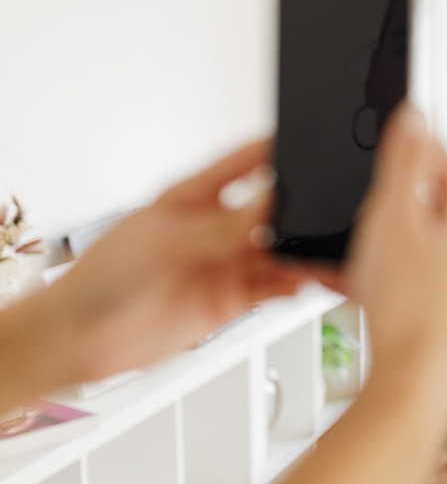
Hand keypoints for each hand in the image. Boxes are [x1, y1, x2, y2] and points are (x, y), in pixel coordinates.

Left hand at [45, 138, 314, 383]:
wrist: (84, 339)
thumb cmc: (103, 279)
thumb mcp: (168, 238)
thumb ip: (225, 225)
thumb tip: (272, 202)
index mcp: (193, 197)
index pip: (244, 164)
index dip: (275, 151)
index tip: (307, 145)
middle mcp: (213, 229)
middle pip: (271, 210)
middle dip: (298, 209)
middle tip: (323, 211)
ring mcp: (224, 265)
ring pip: (279, 252)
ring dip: (302, 252)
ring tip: (324, 252)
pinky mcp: (232, 299)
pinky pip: (275, 288)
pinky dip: (296, 284)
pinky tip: (305, 280)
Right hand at [328, 104, 446, 384]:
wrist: (411, 377)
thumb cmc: (405, 300)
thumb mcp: (394, 213)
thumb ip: (403, 161)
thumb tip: (414, 114)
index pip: (436, 154)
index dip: (398, 145)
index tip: (370, 147)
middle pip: (418, 200)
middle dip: (379, 201)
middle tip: (352, 210)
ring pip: (405, 241)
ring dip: (370, 241)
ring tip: (347, 257)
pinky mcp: (439, 306)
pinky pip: (399, 275)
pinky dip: (373, 274)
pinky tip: (350, 286)